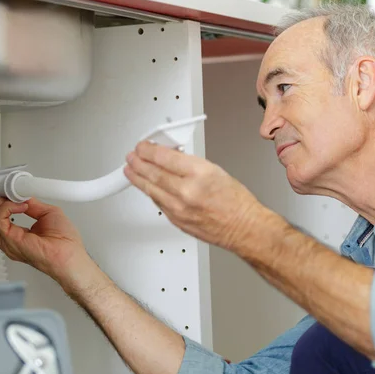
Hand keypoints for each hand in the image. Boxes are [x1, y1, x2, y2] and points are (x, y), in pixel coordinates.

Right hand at [0, 185, 89, 284]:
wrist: (71, 255)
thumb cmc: (66, 242)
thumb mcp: (48, 214)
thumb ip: (32, 205)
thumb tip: (21, 195)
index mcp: (15, 236)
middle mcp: (8, 240)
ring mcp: (8, 243)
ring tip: (11, 198)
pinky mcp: (12, 241)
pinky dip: (6, 208)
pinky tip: (20, 205)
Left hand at [124, 141, 266, 250]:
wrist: (244, 228)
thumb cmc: (236, 202)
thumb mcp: (216, 170)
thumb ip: (190, 164)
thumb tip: (171, 158)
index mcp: (199, 173)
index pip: (165, 157)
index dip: (149, 150)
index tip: (143, 146)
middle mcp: (187, 191)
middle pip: (153, 173)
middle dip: (139, 162)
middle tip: (131, 156)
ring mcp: (179, 208)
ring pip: (151, 190)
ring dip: (138, 178)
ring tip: (130, 170)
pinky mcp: (176, 221)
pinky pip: (158, 203)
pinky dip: (151, 193)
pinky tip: (147, 187)